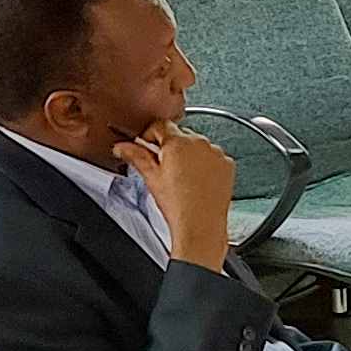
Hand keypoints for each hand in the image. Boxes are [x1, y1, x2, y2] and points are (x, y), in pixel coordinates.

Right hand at [117, 124, 238, 268]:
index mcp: (178, 142)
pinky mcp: (227, 164)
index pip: (160, 124)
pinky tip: (196, 181)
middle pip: (179, 134)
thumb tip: (122, 147)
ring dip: (187, 154)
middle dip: (168, 146)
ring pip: (197, 145)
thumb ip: (135, 156)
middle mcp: (200, 143)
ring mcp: (216, 153)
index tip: (145, 144)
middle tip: (161, 165)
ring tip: (180, 177)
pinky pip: (212, 156)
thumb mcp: (151, 177)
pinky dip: (204, 164)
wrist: (201, 226)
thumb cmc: (177, 205)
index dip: (149, 134)